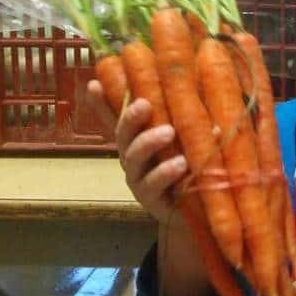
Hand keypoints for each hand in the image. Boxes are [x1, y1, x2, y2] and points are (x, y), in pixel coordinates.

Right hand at [87, 80, 187, 224]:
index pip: (116, 118)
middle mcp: (133, 158)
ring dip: (148, 142)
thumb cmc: (194, 169)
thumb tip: (201, 89)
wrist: (203, 212)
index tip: (93, 83)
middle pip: (123, 135)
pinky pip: (153, 185)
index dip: (102, 102)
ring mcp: (139, 180)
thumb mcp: (191, 138)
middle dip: (130, 118)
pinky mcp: (151, 201)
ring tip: (169, 132)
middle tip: (144, 104)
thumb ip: (191, 119)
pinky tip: (181, 163)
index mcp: (139, 140)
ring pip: (133, 159)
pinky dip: (166, 172)